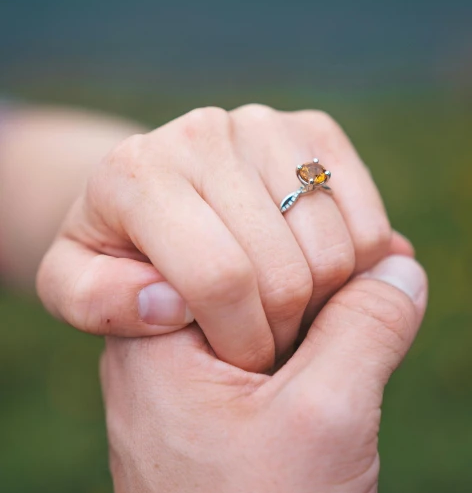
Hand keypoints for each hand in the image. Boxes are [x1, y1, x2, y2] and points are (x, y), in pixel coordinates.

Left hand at [38, 105, 411, 370]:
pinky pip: (370, 226)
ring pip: (335, 253)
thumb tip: (167, 299)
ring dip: (322, 308)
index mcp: (136, 175)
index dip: (242, 341)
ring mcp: (265, 125)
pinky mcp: (317, 132)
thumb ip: (103, 307)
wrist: (161, 197)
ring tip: (281, 312)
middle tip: (260, 345)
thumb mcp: (78, 292)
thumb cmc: (123, 257)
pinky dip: (361, 273)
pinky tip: (318, 284)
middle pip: (285, 272)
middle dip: (281, 333)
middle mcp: (201, 132)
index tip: (235, 367)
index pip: (219, 277)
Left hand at [101, 254, 426, 492]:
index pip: (232, 234)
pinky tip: (362, 341)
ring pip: (269, 307)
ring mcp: (189, 378)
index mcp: (157, 330)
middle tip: (381, 282)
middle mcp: (163, 345)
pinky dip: (320, 342)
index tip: (364, 262)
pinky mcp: (219, 409)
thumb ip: (365, 327)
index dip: (306, 239)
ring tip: (380, 308)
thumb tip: (401, 265)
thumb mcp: (325, 417)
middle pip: (252, 266)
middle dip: (325, 272)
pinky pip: (273, 351)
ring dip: (330, 306)